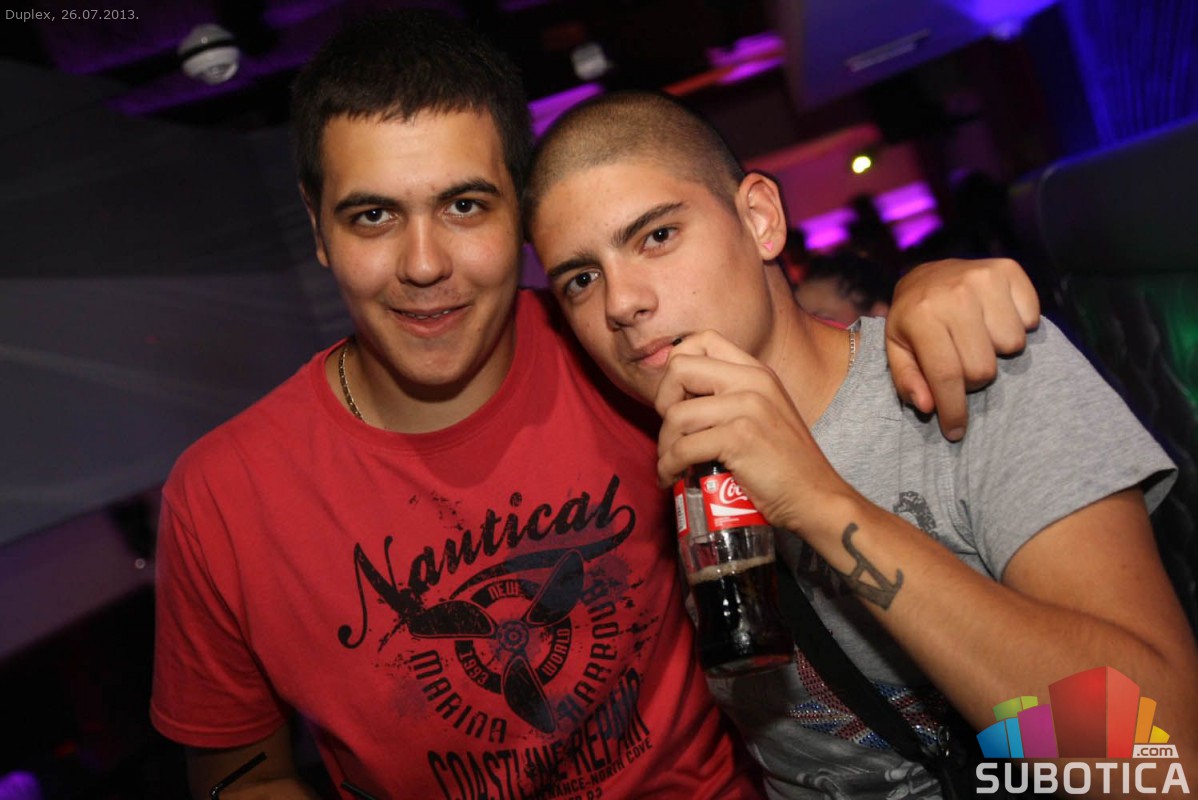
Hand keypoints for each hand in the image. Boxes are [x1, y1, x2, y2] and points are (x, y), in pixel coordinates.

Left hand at [654, 331, 853, 533]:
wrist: (816, 497)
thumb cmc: (783, 464)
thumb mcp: (763, 412)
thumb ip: (730, 396)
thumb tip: (678, 396)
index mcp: (756, 371)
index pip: (702, 339)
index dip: (677, 367)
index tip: (678, 399)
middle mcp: (753, 380)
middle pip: (679, 368)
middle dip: (662, 401)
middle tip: (672, 431)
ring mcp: (747, 407)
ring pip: (675, 414)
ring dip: (665, 444)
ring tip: (671, 463)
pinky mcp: (740, 438)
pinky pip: (682, 448)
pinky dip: (669, 467)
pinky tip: (672, 477)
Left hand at [886, 257, 1038, 440]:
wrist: (927, 275)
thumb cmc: (912, 321)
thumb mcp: (897, 351)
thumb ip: (907, 380)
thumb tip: (928, 406)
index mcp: (922, 315)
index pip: (947, 375)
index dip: (954, 409)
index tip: (956, 431)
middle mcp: (955, 294)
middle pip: (983, 369)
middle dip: (972, 379)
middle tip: (961, 363)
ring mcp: (984, 278)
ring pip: (1012, 346)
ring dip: (996, 351)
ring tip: (977, 337)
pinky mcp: (1009, 269)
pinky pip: (1031, 320)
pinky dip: (1016, 326)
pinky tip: (993, 318)